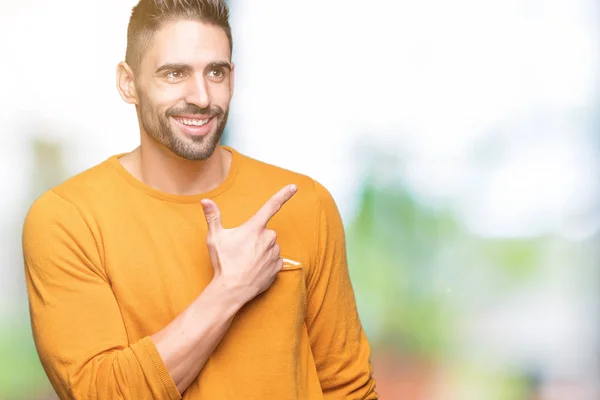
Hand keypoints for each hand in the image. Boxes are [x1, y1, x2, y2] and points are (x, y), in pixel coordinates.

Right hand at [200, 184, 297, 301]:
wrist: (232, 290)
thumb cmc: (223, 263)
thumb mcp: (215, 238)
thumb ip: (212, 217)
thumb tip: (205, 201)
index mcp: (255, 228)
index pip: (272, 206)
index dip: (284, 195)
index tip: (295, 186)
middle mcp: (268, 238)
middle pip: (265, 231)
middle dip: (256, 237)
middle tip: (242, 249)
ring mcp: (274, 253)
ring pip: (270, 246)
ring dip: (262, 250)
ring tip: (246, 261)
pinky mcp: (278, 267)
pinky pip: (275, 260)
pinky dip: (267, 262)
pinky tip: (255, 269)